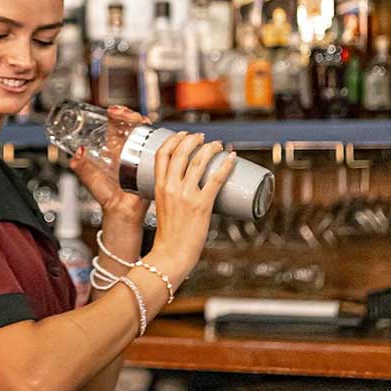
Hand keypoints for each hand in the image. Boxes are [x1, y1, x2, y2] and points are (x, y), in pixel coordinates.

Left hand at [70, 106, 149, 220]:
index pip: (116, 125)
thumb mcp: (90, 178)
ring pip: (145, 132)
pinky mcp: (151, 163)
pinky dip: (157, 137)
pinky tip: (153, 132)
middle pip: (132, 124)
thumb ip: (80, 166)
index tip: (112, 111)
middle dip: (130, 114)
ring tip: (137, 119)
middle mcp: (128, 149)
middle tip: (123, 113)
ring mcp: (140, 155)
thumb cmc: (107, 196)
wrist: (122, 211)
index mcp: (113, 149)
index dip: (115, 114)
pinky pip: (157, 147)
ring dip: (142, 122)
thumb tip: (77, 153)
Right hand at [148, 132, 236, 277]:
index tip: (182, 135)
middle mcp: (171, 188)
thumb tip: (189, 186)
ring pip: (199, 161)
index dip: (173, 139)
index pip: (161, 154)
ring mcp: (186, 196)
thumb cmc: (169, 235)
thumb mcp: (162, 207)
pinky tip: (232, 158)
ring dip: (210, 148)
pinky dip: (226, 165)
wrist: (171, 255)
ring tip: (218, 145)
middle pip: (181, 152)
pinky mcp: (202, 205)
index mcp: (158, 187)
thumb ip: (171, 194)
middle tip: (202, 137)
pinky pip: (216, 179)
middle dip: (193, 139)